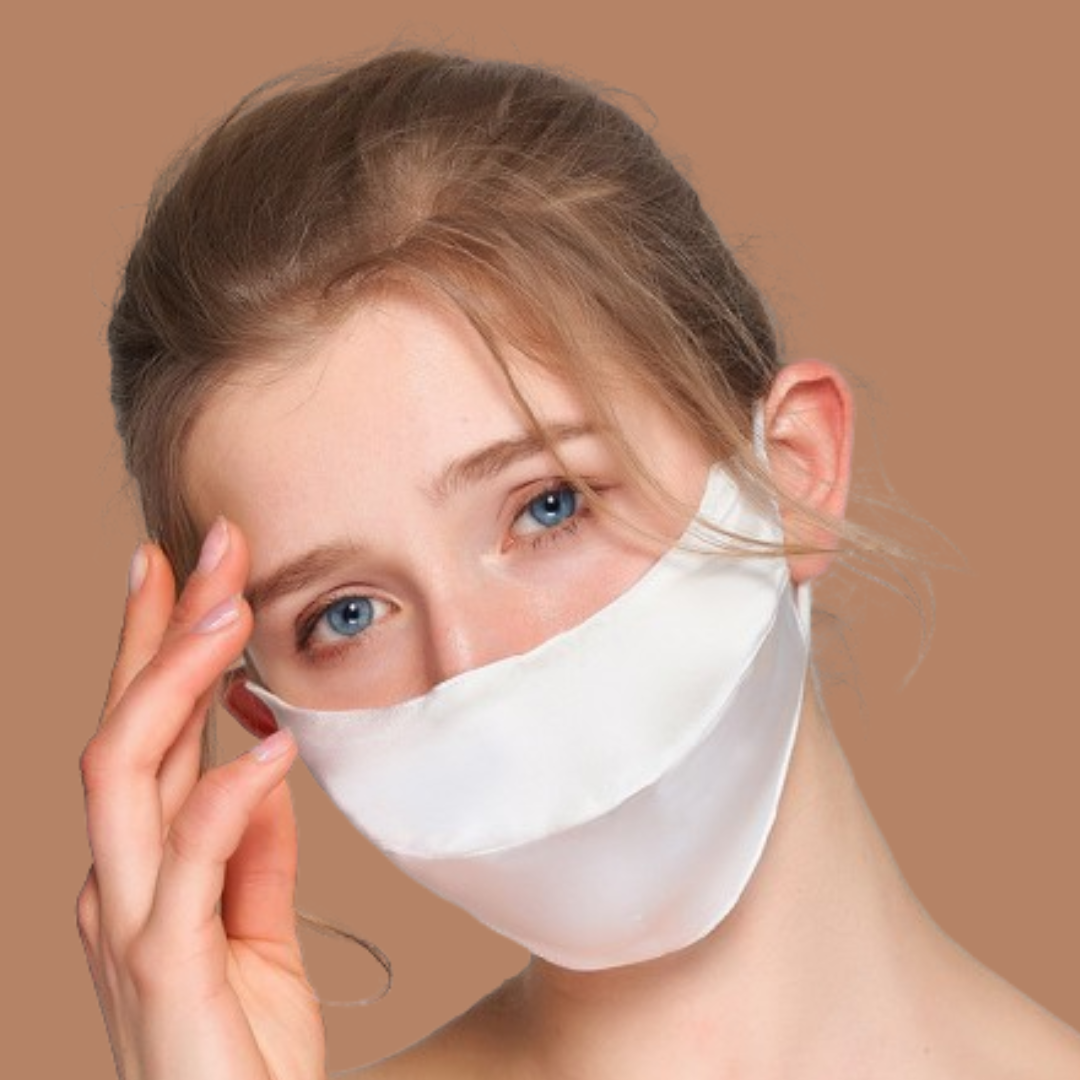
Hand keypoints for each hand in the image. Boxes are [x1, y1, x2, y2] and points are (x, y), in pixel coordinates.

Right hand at [77, 519, 324, 1078]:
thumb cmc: (242, 1041)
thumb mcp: (254, 923)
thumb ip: (249, 846)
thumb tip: (257, 754)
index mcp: (138, 868)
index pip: (143, 733)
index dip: (155, 647)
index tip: (185, 568)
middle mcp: (114, 885)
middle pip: (124, 731)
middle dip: (160, 634)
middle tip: (209, 550)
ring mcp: (126, 929)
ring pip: (125, 780)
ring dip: (173, 687)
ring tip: (228, 615)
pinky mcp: (164, 976)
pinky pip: (186, 872)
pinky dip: (225, 799)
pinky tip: (270, 745)